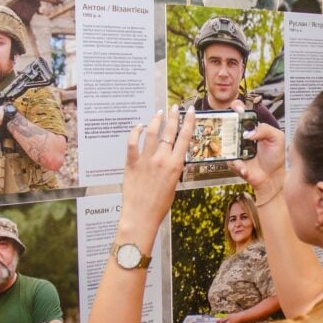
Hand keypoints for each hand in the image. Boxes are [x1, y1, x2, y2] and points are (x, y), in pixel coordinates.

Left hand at [116, 105, 194, 240]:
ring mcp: (146, 160)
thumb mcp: (173, 185)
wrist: (141, 216)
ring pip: (152, 133)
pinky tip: (139, 127)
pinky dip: (136, 132)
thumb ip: (173, 168)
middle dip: (173, 117)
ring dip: (156, 121)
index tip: (190, 111)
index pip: (185, 138)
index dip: (188, 122)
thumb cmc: (159, 205)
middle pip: (170, 132)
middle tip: (175, 106)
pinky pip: (133, 143)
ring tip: (159, 113)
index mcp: (176, 166)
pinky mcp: (132, 163)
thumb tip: (171, 156)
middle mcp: (162, 160)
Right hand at [228, 102, 285, 191]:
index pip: (240, 112)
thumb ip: (265, 129)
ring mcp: (235, 148)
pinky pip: (230, 160)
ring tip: (243, 155)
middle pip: (227, 124)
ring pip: (224, 142)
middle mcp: (240, 136)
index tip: (238, 110)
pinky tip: (245, 168)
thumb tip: (249, 133)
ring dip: (232, 147)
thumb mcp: (277, 138)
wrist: (272, 177)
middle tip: (234, 129)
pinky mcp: (232, 161)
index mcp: (251, 127)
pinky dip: (238, 165)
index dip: (237, 107)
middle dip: (226, 123)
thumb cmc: (275, 157)